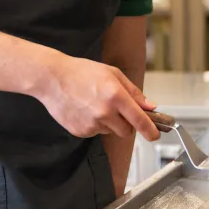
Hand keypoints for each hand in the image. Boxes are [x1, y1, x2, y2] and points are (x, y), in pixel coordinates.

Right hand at [32, 51, 159, 141]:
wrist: (52, 78)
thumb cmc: (82, 72)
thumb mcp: (112, 74)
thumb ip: (134, 92)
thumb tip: (150, 106)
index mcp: (115, 96)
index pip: (139, 120)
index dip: (150, 130)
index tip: (155, 135)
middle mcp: (105, 112)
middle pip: (127, 131)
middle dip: (127, 124)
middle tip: (118, 110)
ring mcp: (91, 124)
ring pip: (111, 131)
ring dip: (109, 123)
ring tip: (95, 104)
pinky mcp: (80, 131)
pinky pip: (95, 132)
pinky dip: (94, 124)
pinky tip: (85, 109)